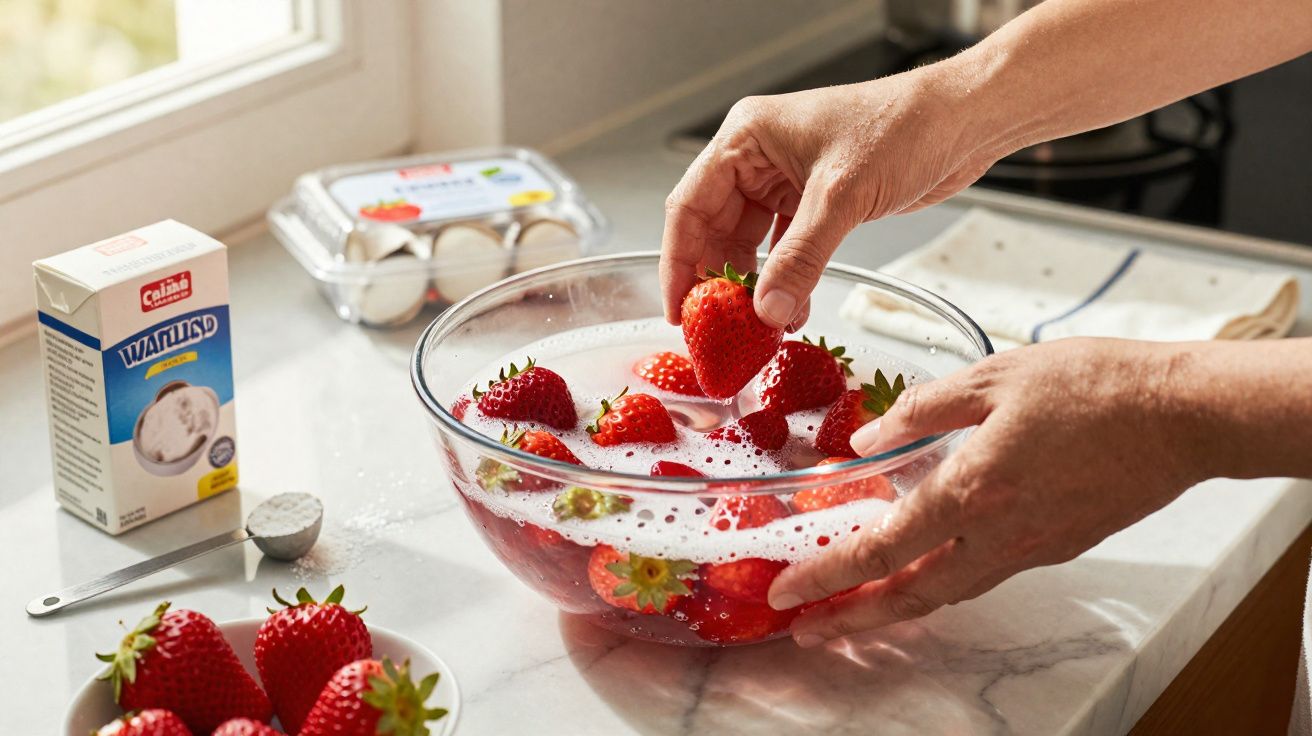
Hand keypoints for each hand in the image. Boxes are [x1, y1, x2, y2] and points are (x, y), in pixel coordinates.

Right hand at [660, 65, 1000, 329]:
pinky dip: (786, 281)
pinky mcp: (815, 202)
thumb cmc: (903, 127)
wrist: (963, 120)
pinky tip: (790, 311)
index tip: (678, 310)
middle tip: (717, 330)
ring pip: (750, 245)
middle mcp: (758, 158)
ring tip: (760, 328)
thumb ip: (800, 258)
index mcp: (746, 138)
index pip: (690, 205)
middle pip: (715, 230)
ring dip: (756, 287)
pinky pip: (785, 250)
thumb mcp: (842, 196)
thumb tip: (766, 312)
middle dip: (719, 282)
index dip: (679, 261)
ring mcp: (786, 181)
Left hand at [767, 338, 1212, 646]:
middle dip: (853, 619)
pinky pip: (986, 574)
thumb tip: (868, 441)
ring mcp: (1031, 547)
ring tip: (856, 611)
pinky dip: (944, 582)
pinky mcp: (1058, 545)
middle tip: (809, 629)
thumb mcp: (993, 378)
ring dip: (896, 607)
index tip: (786, 590)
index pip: (881, 549)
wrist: (1182, 414)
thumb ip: (923, 411)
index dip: (827, 575)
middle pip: (911, 595)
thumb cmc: (1095, 386)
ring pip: (950, 592)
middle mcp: (998, 534)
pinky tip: (928, 569)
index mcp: (973, 490)